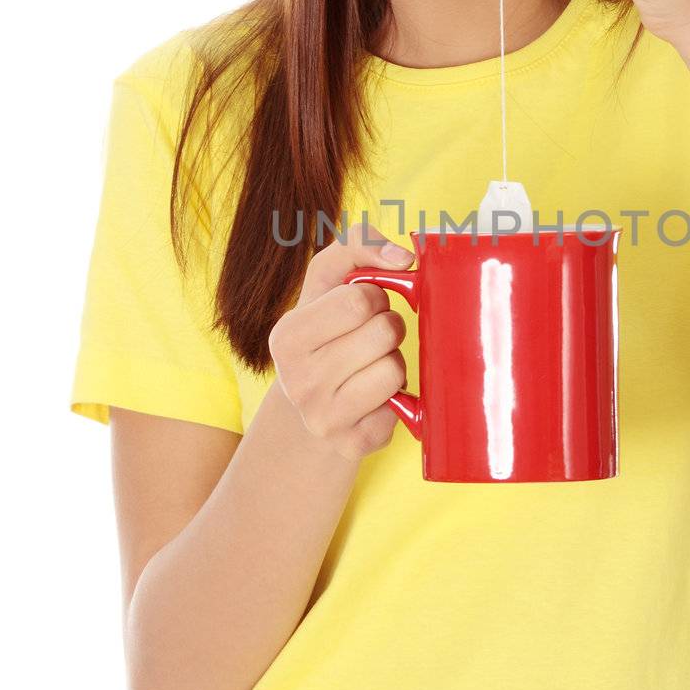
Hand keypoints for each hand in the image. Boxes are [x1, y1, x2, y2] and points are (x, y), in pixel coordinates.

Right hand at [267, 222, 412, 460]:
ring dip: (395, 362)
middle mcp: (297, 380)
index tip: (364, 308)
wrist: (314, 407)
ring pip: (395, 369)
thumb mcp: (328, 282)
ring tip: (372, 367)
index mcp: (286, 336)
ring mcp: (322, 417)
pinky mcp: (353, 444)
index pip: (360, 299)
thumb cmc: (329, 332)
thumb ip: (358, 245)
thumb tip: (403, 256)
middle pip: (384, 332)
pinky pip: (402, 407)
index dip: (375, 297)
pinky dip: (398, 398)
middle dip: (389, 328)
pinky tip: (374, 398)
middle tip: (372, 339)